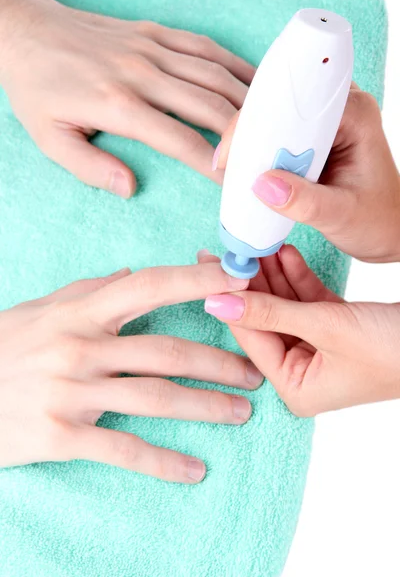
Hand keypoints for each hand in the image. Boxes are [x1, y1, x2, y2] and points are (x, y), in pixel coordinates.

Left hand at [0, 0, 254, 195]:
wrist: (24, 32)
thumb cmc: (38, 89)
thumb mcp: (50, 139)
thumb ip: (90, 167)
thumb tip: (130, 188)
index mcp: (118, 105)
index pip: (180, 139)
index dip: (214, 164)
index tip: (236, 184)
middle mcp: (142, 73)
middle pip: (210, 105)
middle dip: (243, 135)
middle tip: (265, 158)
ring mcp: (151, 48)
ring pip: (215, 74)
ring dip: (247, 100)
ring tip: (271, 125)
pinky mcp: (154, 33)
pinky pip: (204, 47)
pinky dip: (233, 65)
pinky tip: (253, 82)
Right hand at [0, 262, 260, 481]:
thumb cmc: (3, 346)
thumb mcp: (41, 309)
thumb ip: (88, 289)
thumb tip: (129, 274)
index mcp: (80, 312)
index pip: (150, 286)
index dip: (197, 280)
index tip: (238, 278)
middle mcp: (80, 347)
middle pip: (166, 351)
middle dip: (218, 361)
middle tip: (255, 371)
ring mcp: (71, 392)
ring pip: (154, 398)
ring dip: (205, 407)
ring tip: (241, 413)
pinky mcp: (60, 435)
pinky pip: (121, 449)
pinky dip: (162, 462)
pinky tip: (194, 470)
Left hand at [198, 247, 399, 415]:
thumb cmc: (393, 348)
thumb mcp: (325, 326)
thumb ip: (270, 311)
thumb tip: (217, 301)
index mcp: (297, 388)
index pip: (251, 337)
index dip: (231, 300)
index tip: (208, 268)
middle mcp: (305, 373)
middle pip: (266, 319)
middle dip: (252, 283)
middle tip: (228, 248)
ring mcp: (321, 350)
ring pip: (286, 306)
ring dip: (274, 275)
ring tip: (256, 242)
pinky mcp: (337, 329)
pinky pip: (309, 301)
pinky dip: (298, 277)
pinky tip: (285, 252)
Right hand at [213, 83, 399, 262]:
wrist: (387, 230)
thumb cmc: (378, 221)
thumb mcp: (342, 215)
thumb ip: (305, 203)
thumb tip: (263, 185)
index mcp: (355, 115)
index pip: (299, 102)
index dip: (263, 119)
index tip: (238, 150)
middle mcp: (339, 110)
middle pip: (281, 104)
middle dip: (251, 131)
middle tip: (229, 164)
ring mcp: (324, 123)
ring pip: (274, 119)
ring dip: (252, 144)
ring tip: (233, 171)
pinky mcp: (312, 139)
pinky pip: (276, 136)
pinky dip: (259, 154)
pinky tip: (246, 173)